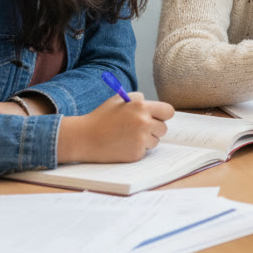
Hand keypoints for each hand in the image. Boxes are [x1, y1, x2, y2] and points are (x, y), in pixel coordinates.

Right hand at [57, 93, 174, 163]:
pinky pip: (144, 151)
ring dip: (146, 140)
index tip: (158, 117)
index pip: (168, 111)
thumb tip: (151, 102)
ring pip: (155, 140)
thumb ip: (137, 98)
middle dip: (154, 128)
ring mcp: (140, 139)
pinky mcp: (136, 153)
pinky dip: (136, 149)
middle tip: (140, 129)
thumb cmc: (100, 117)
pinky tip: (122, 145)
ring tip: (127, 137)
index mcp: (141, 107)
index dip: (163, 115)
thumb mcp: (118, 100)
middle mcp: (144, 123)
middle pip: (163, 128)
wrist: (83, 138)